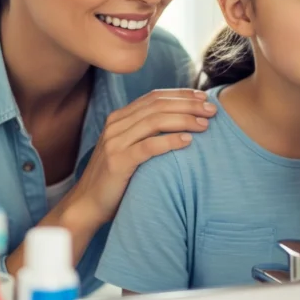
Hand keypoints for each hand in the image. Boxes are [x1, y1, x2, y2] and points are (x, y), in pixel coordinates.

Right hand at [65, 88, 215, 226]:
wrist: (87, 205)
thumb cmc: (118, 177)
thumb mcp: (131, 147)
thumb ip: (149, 132)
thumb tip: (183, 120)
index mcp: (120, 118)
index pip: (155, 96)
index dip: (182, 94)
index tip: (204, 97)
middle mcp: (116, 125)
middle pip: (158, 105)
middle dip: (188, 105)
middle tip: (212, 110)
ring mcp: (115, 143)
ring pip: (155, 121)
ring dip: (184, 120)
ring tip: (205, 125)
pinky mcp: (117, 162)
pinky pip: (148, 147)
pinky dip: (170, 141)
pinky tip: (187, 142)